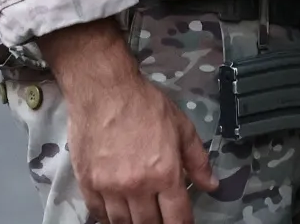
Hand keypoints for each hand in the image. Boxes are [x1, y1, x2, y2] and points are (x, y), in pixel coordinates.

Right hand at [41, 21, 218, 223]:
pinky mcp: (87, 183)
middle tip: (161, 217)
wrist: (104, 90)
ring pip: (122, 223)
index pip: (177, 217)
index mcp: (164, 173)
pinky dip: (108, 218)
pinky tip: (116, 214)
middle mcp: (137, 186)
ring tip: (140, 217)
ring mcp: (109, 187)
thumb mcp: (181, 127)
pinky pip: (98, 213)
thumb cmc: (145, 104)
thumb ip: (197, 160)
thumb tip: (212, 185)